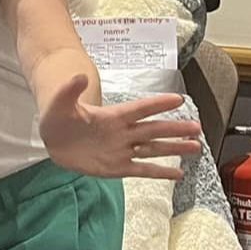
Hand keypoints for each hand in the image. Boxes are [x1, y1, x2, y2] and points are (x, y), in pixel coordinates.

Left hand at [38, 75, 201, 179]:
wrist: (54, 140)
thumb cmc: (59, 118)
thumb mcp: (60, 103)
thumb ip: (69, 91)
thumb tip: (78, 75)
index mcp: (112, 116)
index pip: (139, 109)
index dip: (157, 104)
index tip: (178, 99)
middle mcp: (122, 133)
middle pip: (153, 129)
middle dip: (174, 129)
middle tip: (196, 127)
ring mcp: (121, 150)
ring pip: (152, 149)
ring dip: (173, 149)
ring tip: (196, 146)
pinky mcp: (117, 167)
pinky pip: (142, 170)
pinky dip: (160, 172)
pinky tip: (178, 174)